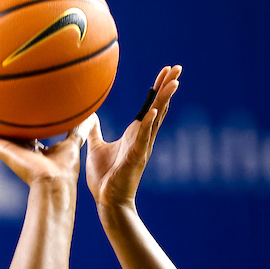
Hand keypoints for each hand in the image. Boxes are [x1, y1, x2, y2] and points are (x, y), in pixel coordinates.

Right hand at [0, 111, 90, 186]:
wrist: (56, 183)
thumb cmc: (66, 170)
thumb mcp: (73, 144)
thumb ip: (79, 130)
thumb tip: (92, 115)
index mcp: (35, 148)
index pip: (23, 133)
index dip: (17, 122)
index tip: (12, 110)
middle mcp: (19, 149)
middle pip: (2, 132)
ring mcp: (9, 150)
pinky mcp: (3, 152)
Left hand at [86, 65, 180, 209]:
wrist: (108, 200)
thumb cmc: (105, 177)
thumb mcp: (97, 147)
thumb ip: (95, 131)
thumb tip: (91, 116)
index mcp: (136, 134)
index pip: (150, 105)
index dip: (158, 88)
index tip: (166, 71)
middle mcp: (143, 137)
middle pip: (159, 106)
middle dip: (168, 86)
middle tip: (178, 67)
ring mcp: (142, 146)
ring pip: (157, 118)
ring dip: (165, 99)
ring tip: (175, 82)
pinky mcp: (137, 157)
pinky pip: (145, 137)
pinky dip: (151, 123)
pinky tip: (156, 109)